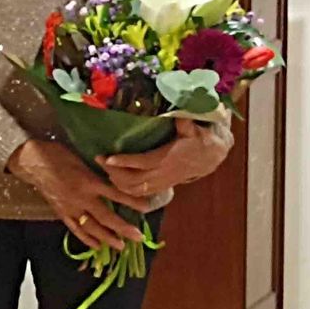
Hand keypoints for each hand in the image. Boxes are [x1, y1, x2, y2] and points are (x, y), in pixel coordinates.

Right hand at [8, 139, 164, 250]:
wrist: (33, 162)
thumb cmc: (58, 156)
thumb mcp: (82, 159)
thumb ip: (98, 172)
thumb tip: (117, 178)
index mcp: (88, 181)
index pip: (115, 194)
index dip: (131, 202)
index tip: (146, 208)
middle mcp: (81, 198)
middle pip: (106, 216)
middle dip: (123, 228)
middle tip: (138, 238)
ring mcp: (70, 207)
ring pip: (91, 227)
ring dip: (107, 238)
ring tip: (121, 246)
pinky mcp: (61, 213)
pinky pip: (75, 229)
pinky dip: (86, 239)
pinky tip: (97, 246)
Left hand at [98, 118, 233, 197]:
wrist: (211, 155)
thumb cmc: (199, 138)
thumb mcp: (193, 128)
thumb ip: (184, 122)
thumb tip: (177, 114)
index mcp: (168, 158)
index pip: (142, 162)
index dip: (124, 162)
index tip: (107, 158)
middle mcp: (163, 173)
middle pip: (133, 179)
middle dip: (113, 172)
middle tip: (98, 160)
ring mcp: (161, 182)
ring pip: (135, 189)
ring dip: (117, 182)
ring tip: (104, 169)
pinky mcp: (161, 186)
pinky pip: (140, 194)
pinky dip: (125, 190)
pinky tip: (114, 181)